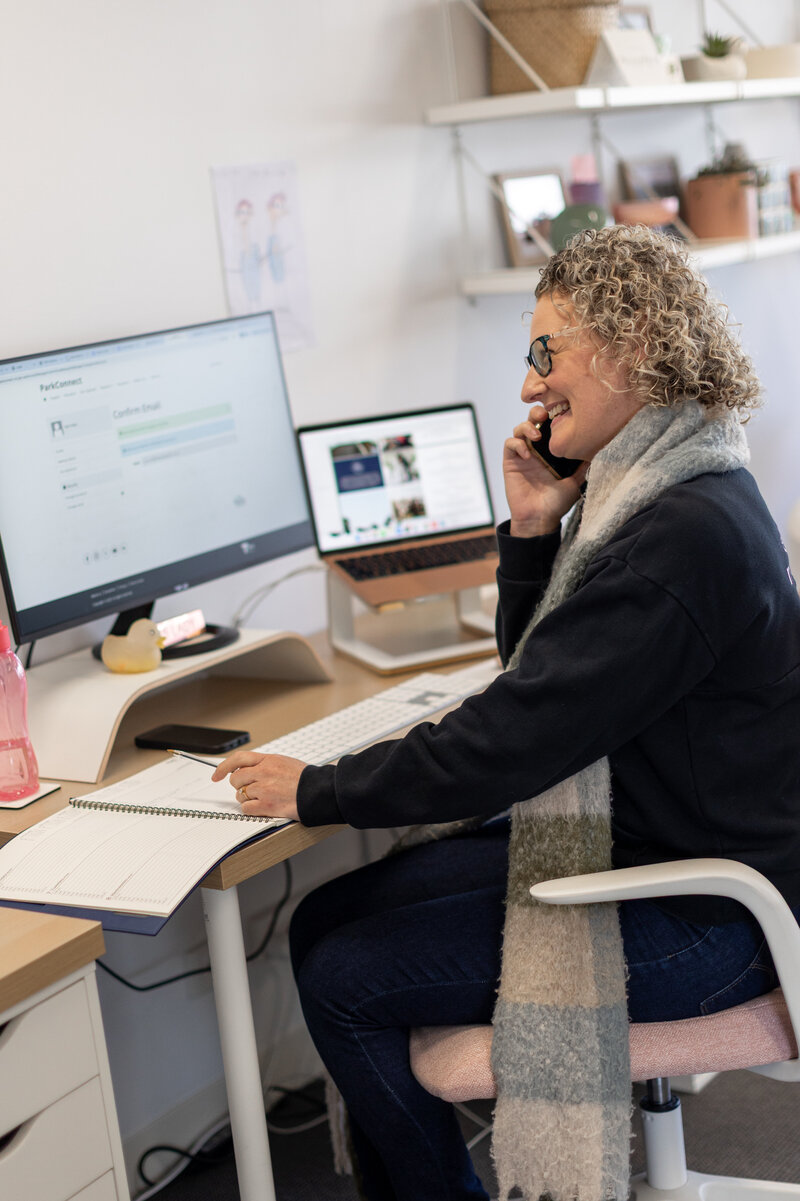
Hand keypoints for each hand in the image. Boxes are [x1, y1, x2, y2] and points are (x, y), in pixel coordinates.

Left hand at [211, 750, 305, 820]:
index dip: (224, 767)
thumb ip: (265, 763)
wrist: (319, 792)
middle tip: (250, 789)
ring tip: (263, 798)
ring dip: (247, 798)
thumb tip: (248, 769)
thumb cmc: (306, 779)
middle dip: (240, 786)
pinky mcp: (266, 805)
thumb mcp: (285, 762)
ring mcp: (264, 788)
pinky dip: (251, 810)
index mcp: (268, 759)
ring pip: (240, 795)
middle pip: (236, 779)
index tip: (217, 775)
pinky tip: (263, 807)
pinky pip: (246, 808)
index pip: (238, 759)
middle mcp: (264, 772)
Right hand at [503, 404, 586, 536]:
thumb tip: (599, 449)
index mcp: (552, 451)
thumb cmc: (557, 503)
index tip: (561, 413)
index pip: (551, 424)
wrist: (540, 519)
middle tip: (545, 415)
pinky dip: (517, 444)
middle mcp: (537, 449)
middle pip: (533, 420)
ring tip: (537, 435)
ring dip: (526, 426)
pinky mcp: (511, 462)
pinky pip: (510, 444)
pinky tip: (527, 454)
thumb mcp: (576, 481)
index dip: (553, 414)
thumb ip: (584, 466)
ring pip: (519, 428)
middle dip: (537, 413)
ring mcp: (523, 455)